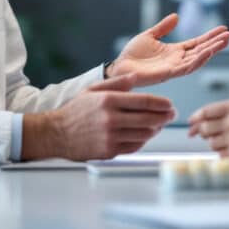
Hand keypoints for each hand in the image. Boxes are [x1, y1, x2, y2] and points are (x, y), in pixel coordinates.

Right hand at [22, 74, 175, 160]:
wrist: (57, 134)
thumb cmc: (75, 110)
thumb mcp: (93, 90)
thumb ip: (117, 83)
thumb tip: (137, 77)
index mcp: (108, 100)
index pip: (143, 101)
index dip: (161, 103)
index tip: (170, 104)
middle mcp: (111, 119)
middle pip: (148, 119)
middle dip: (164, 117)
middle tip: (172, 115)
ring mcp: (110, 137)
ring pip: (144, 134)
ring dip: (156, 129)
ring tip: (159, 124)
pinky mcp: (109, 151)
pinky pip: (134, 146)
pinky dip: (143, 141)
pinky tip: (146, 135)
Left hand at [108, 13, 228, 87]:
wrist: (119, 67)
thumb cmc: (132, 55)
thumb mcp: (149, 36)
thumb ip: (163, 27)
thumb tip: (176, 16)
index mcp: (174, 51)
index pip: (197, 43)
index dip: (210, 37)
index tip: (223, 29)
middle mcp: (177, 60)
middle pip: (201, 51)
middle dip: (216, 43)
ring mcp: (174, 67)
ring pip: (197, 59)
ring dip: (211, 51)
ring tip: (223, 42)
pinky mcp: (168, 73)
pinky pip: (186, 68)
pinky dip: (198, 61)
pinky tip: (207, 53)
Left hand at [187, 100, 228, 165]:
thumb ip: (223, 112)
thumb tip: (197, 122)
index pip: (206, 111)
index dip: (196, 118)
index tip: (191, 123)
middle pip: (205, 127)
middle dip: (203, 132)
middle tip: (208, 135)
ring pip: (210, 142)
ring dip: (215, 143)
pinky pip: (219, 153)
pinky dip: (223, 152)